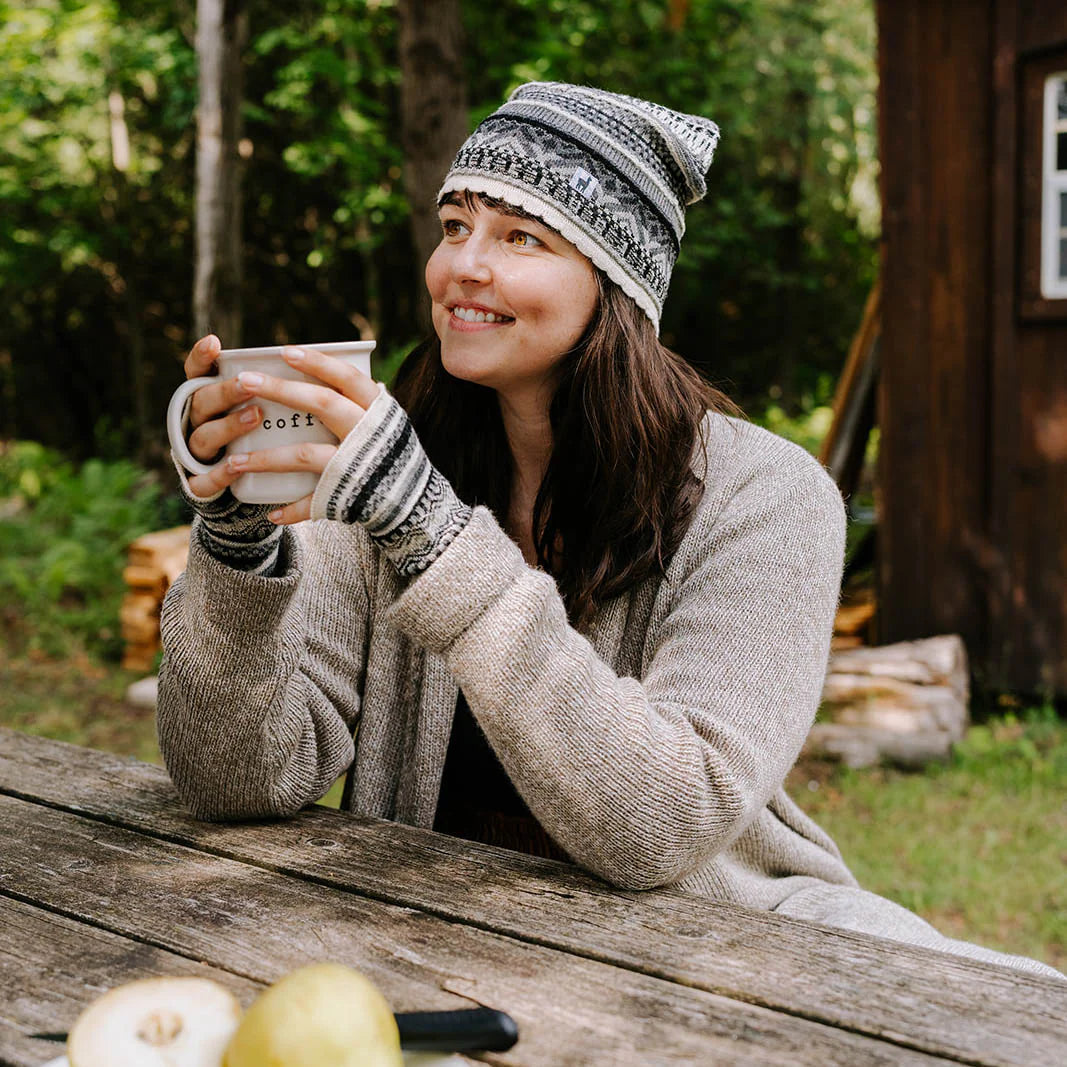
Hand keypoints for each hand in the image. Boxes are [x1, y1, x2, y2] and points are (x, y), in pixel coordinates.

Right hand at [182, 334, 263, 499]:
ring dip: (228, 426)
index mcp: (210, 400)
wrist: (248, 488)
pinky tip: (236, 465)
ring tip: (255, 416)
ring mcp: (198, 453)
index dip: (201, 358)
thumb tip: (315, 362)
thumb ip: (278, 391)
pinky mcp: (202, 484)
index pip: (197, 374)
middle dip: (225, 392)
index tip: (215, 342)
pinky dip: (220, 473)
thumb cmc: (263, 439)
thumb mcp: (267, 411)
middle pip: (202, 402)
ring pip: (203, 437)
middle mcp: (199, 422)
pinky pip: (205, 480)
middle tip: (249, 382)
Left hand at [226, 346, 381, 524]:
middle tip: (245, 381)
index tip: (285, 351)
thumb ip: (360, 401)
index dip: (317, 363)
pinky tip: (270, 514)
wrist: (416, 501)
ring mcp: (355, 465)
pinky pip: (313, 502)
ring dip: (266, 459)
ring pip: (304, 454)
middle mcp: (367, 433)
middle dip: (281, 390)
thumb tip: (338, 369)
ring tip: (234, 460)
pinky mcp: (347, 495)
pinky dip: (291, 510)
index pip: (346, 377)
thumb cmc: (391, 453)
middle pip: (322, 403)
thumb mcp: (385, 421)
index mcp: (376, 411)